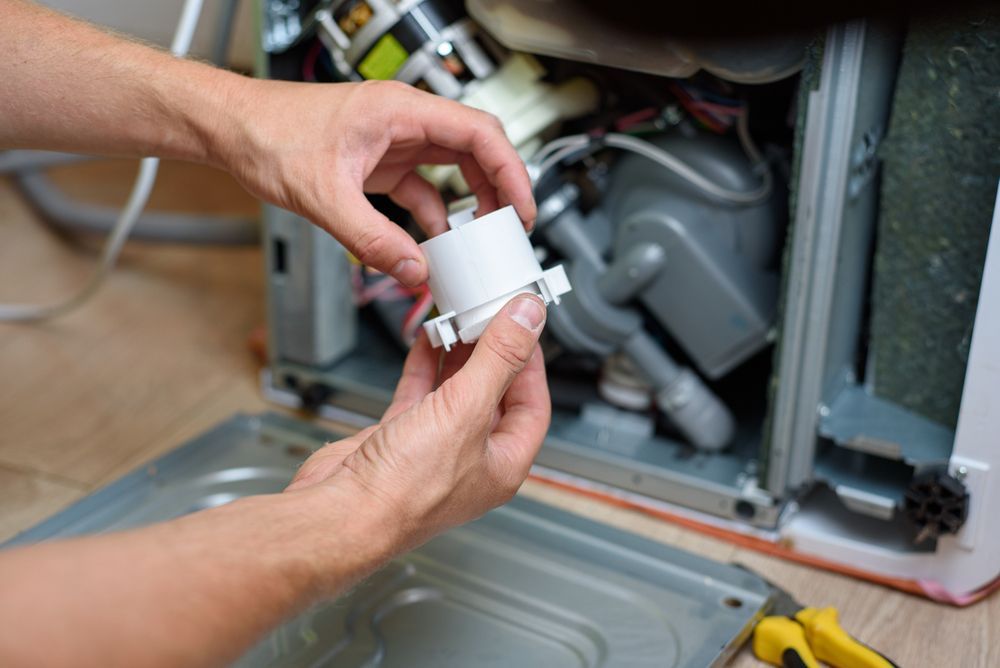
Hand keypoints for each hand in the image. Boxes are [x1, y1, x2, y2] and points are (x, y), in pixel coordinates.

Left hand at [215, 78, 536, 285]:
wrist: (232, 130)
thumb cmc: (268, 134)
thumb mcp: (323, 195)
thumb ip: (371, 238)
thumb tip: (411, 269)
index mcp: (400, 111)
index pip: (479, 132)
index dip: (511, 171)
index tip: (523, 207)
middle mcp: (403, 121)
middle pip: (475, 149)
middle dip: (499, 189)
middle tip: (513, 228)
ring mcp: (393, 141)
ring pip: (452, 168)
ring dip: (471, 202)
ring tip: (483, 237)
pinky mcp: (379, 163)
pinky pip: (422, 187)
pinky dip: (434, 214)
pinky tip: (436, 241)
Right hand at [287, 294, 549, 550]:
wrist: (342, 511)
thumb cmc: (405, 491)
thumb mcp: (466, 411)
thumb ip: (499, 360)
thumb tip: (528, 320)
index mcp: (503, 464)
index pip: (532, 405)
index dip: (530, 363)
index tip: (523, 327)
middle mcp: (471, 460)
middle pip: (495, 395)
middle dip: (493, 354)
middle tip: (491, 317)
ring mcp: (434, 450)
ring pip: (456, 391)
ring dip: (459, 355)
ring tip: (461, 320)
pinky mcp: (400, 439)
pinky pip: (421, 394)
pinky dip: (426, 365)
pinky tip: (427, 341)